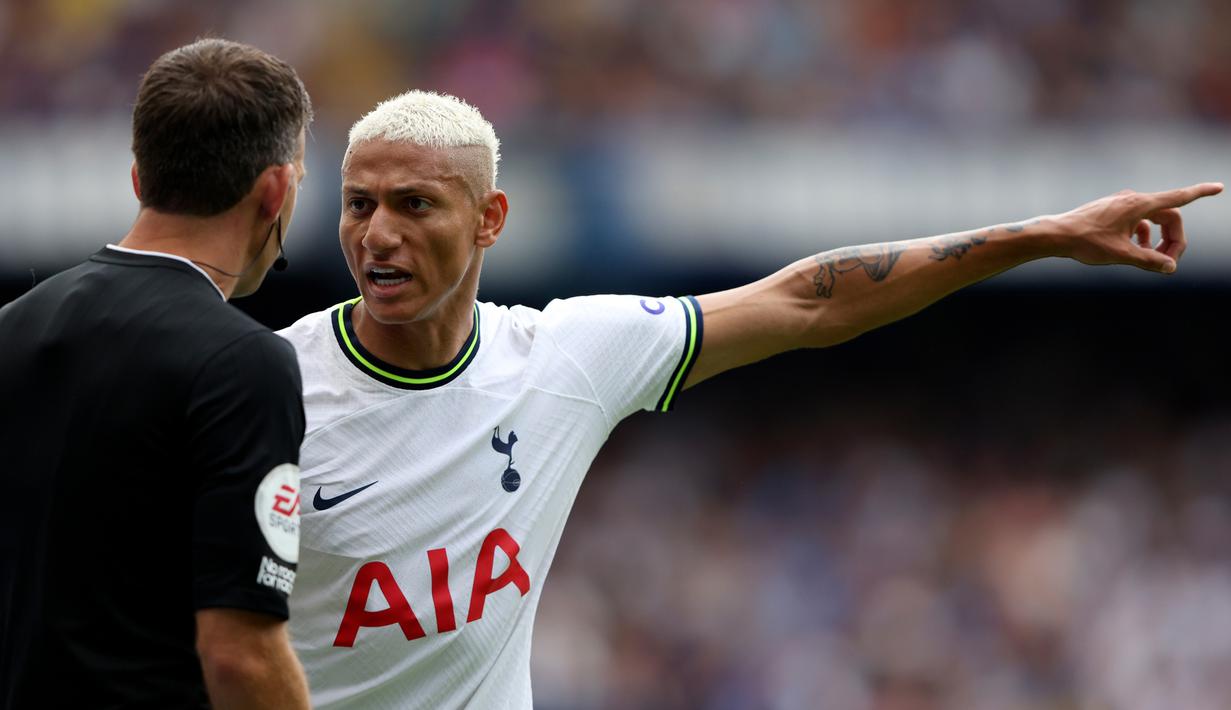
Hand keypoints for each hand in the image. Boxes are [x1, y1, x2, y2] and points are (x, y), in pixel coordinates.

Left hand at [1056, 182, 1222, 272]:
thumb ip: (1148, 261)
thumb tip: (1170, 268)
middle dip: (1174, 239)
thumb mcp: (1120, 255)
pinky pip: (1138, 220)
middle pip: (1169, 216)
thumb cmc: (1085, 242)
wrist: (1055, 235)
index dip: (1200, 193)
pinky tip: (1136, 248)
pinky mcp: (1112, 209)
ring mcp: (1122, 203)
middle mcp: (1133, 199)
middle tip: (1168, 263)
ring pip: (1153, 219)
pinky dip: (1144, 234)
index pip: (1178, 198)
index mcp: (1139, 204)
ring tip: (1151, 259)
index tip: (1218, 187)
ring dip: (1158, 239)